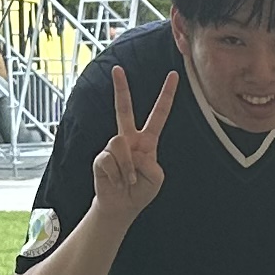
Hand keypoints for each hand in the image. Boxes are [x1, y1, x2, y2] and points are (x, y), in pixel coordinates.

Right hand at [89, 65, 176, 222]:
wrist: (121, 205)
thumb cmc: (141, 190)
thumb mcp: (156, 178)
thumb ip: (149, 163)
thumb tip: (132, 152)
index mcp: (147, 140)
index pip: (159, 114)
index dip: (166, 95)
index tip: (173, 75)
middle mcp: (129, 139)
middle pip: (124, 110)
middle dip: (121, 89)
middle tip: (117, 69)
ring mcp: (113, 147)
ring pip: (120, 145)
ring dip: (127, 168)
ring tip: (128, 180)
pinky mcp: (101, 158)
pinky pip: (110, 160)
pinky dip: (118, 175)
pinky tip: (117, 182)